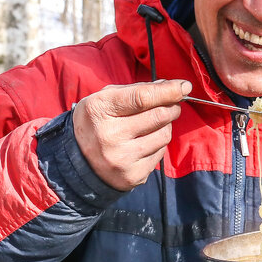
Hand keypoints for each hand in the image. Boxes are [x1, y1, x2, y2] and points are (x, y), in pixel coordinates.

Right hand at [73, 80, 190, 190]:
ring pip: (164, 136)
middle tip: (172, 105)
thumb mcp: (105, 99)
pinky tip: (144, 144)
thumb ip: (137, 90)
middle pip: (158, 116)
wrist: (77, 162)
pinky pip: (160, 154)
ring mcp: (121, 159)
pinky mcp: (133, 176)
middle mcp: (109, 136)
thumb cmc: (97, 123)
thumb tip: (172, 86)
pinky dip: (157, 145)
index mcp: (99, 110)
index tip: (184, 86)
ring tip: (151, 126)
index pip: (142, 98)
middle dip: (171, 107)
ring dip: (165, 126)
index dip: (168, 91)